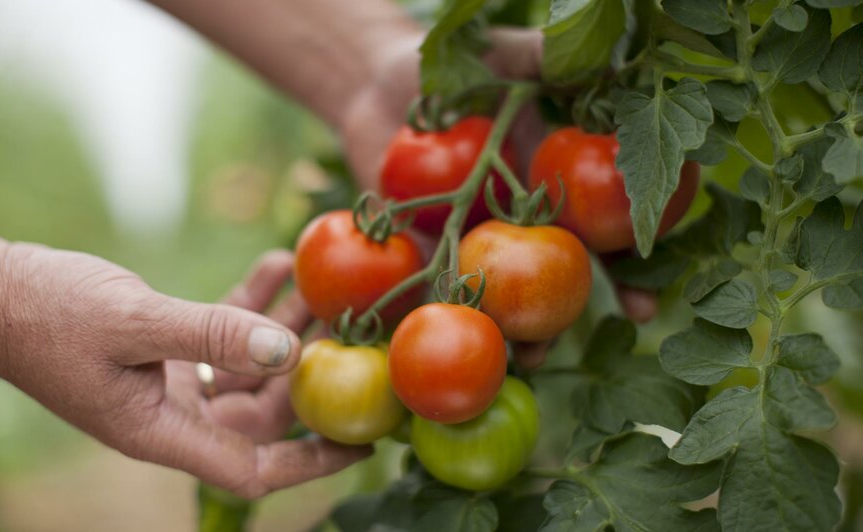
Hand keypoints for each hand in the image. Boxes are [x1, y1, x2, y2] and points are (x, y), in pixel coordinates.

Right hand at [0, 245, 367, 498]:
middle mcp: (170, 416)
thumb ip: (212, 336)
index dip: (311, 461)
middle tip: (349, 328)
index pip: (252, 468)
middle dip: (308, 372)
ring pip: (248, 367)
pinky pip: (221, 335)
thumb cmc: (49, 312)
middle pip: (263, 412)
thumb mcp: (136, 322)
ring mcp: (167, 384)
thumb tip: (289, 352)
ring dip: (283, 327)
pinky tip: (276, 265)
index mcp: (161, 431)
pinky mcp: (162, 351)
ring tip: (319, 283)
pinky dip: (249, 305)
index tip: (363, 440)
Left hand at [339, 29, 658, 369]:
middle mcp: (509, 227)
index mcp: (546, 191)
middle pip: (539, 288)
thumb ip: (551, 61)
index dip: (621, 275)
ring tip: (499, 361)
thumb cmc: (458, 67)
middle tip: (551, 352)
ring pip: (485, 300)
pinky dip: (422, 317)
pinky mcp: (413, 247)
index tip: (642, 307)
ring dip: (494, 335)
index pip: (594, 241)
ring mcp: (462, 242)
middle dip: (552, 326)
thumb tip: (617, 59)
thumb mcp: (509, 57)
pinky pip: (420, 287)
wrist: (381, 85)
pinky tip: (423, 342)